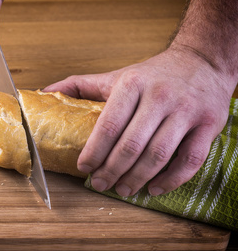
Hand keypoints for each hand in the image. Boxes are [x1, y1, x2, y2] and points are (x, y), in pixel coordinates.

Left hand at [43, 47, 234, 196]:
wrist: (201, 61)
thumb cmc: (152, 74)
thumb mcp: (115, 75)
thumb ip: (78, 85)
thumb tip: (43, 92)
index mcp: (132, 85)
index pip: (108, 125)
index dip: (93, 152)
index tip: (83, 167)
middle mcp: (160, 97)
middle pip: (131, 145)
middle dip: (111, 171)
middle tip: (100, 184)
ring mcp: (186, 112)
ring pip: (158, 156)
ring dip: (136, 179)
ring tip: (122, 189)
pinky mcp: (208, 126)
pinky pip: (190, 161)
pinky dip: (171, 180)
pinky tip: (154, 188)